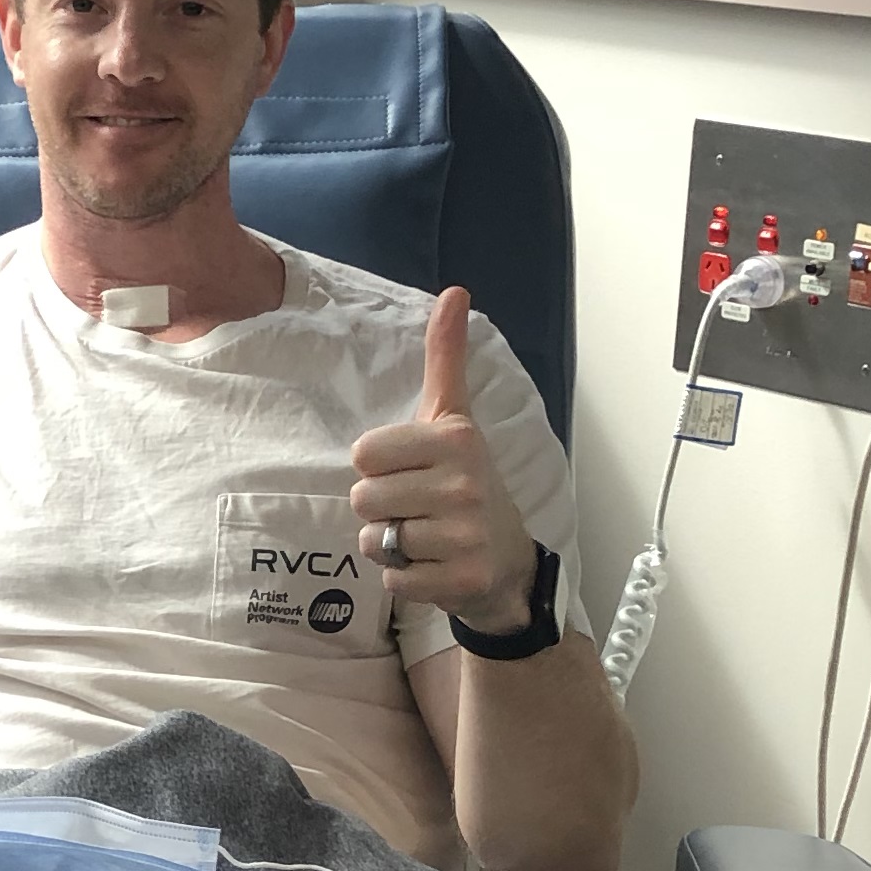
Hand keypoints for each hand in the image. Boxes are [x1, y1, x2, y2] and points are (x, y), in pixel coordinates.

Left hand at [350, 287, 539, 628]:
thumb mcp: (455, 418)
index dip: (377, 468)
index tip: (410, 471)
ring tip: (426, 537)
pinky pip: (392, 579)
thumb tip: (454, 291)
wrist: (508, 560)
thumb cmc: (467, 482)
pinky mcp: (461, 579)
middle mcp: (464, 483)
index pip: (363, 454)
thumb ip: (446, 358)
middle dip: (380, 509)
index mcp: (455, 439)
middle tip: (417, 509)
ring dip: (390, 545)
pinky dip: (404, 578)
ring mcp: (466, 534)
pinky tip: (434, 566)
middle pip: (362, 498)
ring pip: (375, 541)